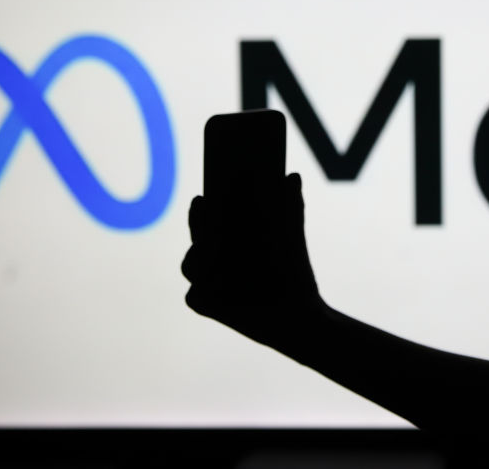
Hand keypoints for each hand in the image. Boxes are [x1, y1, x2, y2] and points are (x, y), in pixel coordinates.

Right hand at [182, 173, 325, 346]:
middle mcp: (212, 257)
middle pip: (197, 235)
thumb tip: (293, 176)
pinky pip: (196, 293)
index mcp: (228, 236)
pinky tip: (215, 278)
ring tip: (210, 244)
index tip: (208, 193)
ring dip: (199, 255)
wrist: (297, 313)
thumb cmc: (293, 271)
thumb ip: (291, 206)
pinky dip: (204, 287)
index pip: (206, 214)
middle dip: (198, 222)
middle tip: (205, 207)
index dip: (204, 205)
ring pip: (191, 264)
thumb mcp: (291, 236)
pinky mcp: (204, 304)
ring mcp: (205, 282)